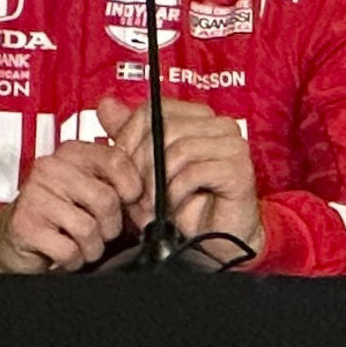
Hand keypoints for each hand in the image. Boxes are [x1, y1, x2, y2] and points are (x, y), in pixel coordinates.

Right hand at [0, 129, 146, 272]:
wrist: (11, 239)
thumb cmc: (59, 213)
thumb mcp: (90, 188)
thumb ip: (119, 181)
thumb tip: (154, 195)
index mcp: (72, 152)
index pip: (117, 159)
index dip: (133, 186)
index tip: (133, 202)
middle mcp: (50, 168)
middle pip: (107, 198)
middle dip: (111, 225)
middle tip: (102, 231)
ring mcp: (34, 196)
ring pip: (89, 227)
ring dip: (92, 246)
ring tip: (82, 243)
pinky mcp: (25, 225)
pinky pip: (69, 248)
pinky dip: (74, 259)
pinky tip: (65, 253)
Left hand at [104, 94, 262, 251]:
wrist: (211, 242)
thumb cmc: (182, 207)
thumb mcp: (145, 171)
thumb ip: (129, 137)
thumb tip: (106, 105)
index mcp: (199, 119)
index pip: (155, 110)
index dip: (130, 138)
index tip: (121, 166)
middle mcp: (220, 125)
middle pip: (165, 129)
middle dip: (141, 165)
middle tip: (135, 193)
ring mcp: (233, 145)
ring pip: (179, 149)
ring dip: (156, 184)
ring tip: (151, 205)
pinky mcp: (239, 170)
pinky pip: (194, 172)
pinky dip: (175, 194)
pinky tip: (172, 208)